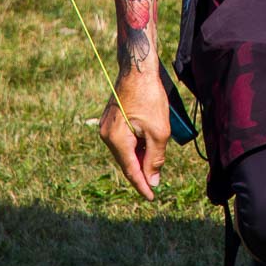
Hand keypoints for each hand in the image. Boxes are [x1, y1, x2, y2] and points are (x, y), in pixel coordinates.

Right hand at [97, 69, 170, 200]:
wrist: (138, 69)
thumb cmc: (149, 97)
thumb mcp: (158, 131)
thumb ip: (155, 158)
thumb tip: (152, 180)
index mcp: (116, 140)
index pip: (130, 170)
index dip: (142, 185)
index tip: (151, 197)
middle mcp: (106, 135)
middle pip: (126, 161)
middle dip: (142, 170)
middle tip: (157, 180)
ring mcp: (107, 126)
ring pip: (126, 151)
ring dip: (140, 156)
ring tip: (155, 158)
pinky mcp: (111, 119)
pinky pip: (124, 140)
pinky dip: (136, 145)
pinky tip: (147, 143)